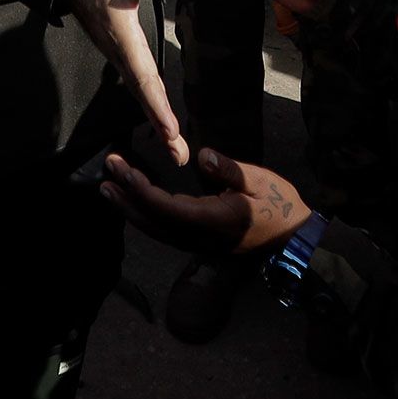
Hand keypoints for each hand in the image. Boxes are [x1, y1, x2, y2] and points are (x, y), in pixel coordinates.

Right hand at [57, 0, 188, 163]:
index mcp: (125, 38)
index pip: (144, 77)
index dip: (157, 104)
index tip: (170, 129)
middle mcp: (122, 55)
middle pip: (144, 96)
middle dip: (161, 126)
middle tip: (179, 156)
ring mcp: (121, 58)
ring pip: (142, 94)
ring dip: (158, 122)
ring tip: (176, 149)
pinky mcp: (122, 56)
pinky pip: (140, 86)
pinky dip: (152, 106)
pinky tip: (163, 122)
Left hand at [98, 146, 308, 259]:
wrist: (293, 238)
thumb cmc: (279, 205)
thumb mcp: (259, 180)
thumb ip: (228, 169)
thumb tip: (201, 155)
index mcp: (212, 220)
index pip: (166, 206)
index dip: (141, 190)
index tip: (123, 171)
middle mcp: (199, 236)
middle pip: (153, 222)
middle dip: (126, 200)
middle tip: (104, 177)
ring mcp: (198, 243)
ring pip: (156, 230)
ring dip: (130, 211)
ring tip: (109, 191)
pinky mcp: (200, 242)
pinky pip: (165, 232)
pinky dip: (145, 217)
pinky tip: (135, 206)